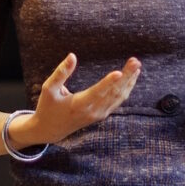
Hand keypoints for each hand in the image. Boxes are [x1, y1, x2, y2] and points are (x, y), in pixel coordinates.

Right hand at [23, 52, 140, 145]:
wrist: (50, 130)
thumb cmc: (48, 107)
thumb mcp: (48, 89)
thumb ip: (61, 73)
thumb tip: (72, 55)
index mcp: (78, 104)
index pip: (97, 92)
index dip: (108, 82)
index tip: (119, 71)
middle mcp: (92, 111)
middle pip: (113, 93)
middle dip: (126, 76)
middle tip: (135, 61)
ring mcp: (99, 114)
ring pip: (119, 97)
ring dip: (129, 81)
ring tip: (136, 65)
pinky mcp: (101, 114)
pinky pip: (117, 101)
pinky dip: (126, 89)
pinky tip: (131, 77)